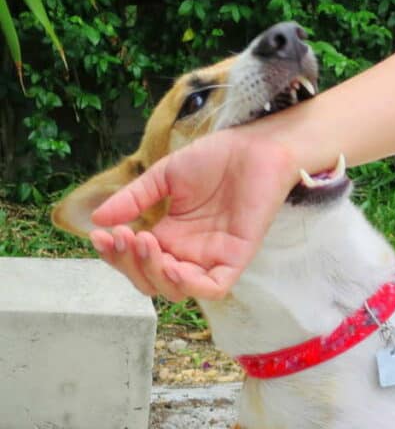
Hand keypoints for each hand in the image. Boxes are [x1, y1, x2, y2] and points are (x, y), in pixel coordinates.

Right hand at [89, 130, 297, 299]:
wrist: (254, 146)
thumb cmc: (215, 158)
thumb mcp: (164, 177)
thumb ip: (133, 199)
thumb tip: (97, 219)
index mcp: (171, 236)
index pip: (136, 262)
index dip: (115, 256)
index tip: (99, 234)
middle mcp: (189, 252)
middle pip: (151, 282)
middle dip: (129, 264)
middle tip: (123, 235)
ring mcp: (213, 256)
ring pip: (176, 290)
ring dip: (153, 273)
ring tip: (144, 240)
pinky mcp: (237, 256)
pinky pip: (213, 287)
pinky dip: (190, 285)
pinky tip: (171, 265)